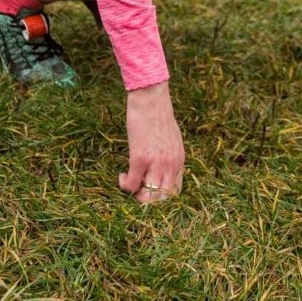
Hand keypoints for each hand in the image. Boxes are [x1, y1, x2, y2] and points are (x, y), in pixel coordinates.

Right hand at [119, 81, 184, 202]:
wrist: (151, 98)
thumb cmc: (159, 114)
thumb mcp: (172, 138)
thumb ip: (169, 155)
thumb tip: (161, 167)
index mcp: (179, 161)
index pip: (175, 192)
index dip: (161, 197)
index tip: (150, 191)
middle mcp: (170, 166)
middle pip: (163, 200)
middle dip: (149, 202)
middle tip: (138, 193)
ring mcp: (156, 164)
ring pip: (148, 198)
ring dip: (137, 197)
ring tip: (131, 186)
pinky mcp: (140, 158)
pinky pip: (131, 185)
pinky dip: (124, 185)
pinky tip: (122, 175)